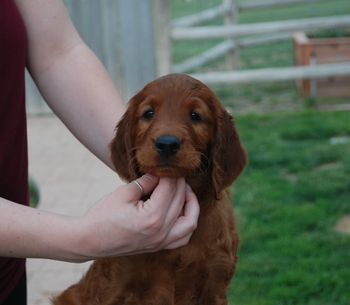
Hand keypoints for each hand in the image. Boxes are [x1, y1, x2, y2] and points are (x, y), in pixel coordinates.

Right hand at [78, 175, 199, 258]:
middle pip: (180, 200)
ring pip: (190, 221)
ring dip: (190, 203)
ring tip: (182, 190)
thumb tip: (160, 172)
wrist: (89, 241)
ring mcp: (161, 242)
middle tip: (171, 172)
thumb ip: (146, 182)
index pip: (170, 188)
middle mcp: (161, 232)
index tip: (166, 163)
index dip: (169, 172)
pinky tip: (181, 210)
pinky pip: (183, 237)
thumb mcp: (124, 193)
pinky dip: (187, 222)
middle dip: (178, 182)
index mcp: (152, 217)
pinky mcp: (159, 247)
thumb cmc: (102, 216)